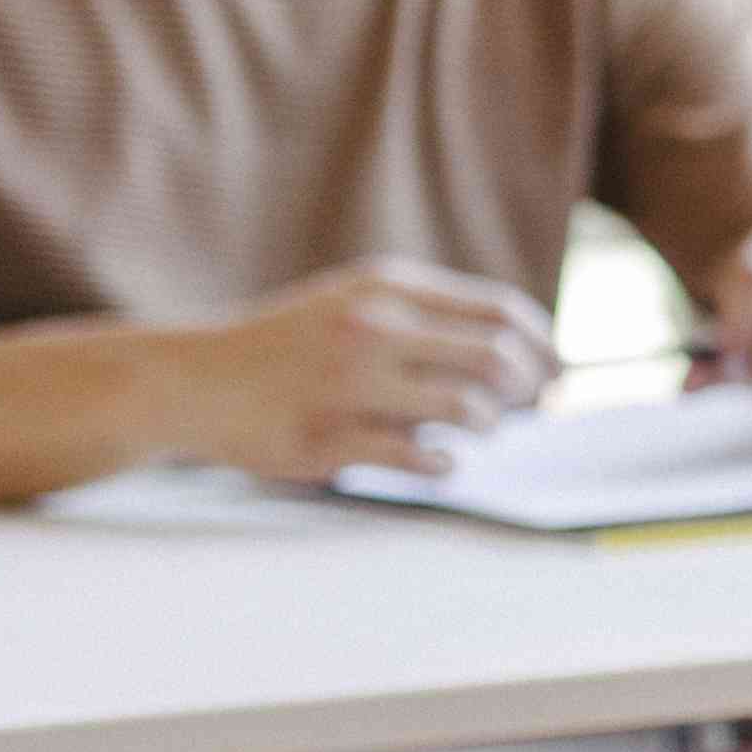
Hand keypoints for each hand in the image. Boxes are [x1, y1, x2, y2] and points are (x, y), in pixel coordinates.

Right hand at [183, 258, 557, 481]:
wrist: (194, 380)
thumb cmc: (293, 347)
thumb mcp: (357, 304)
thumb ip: (429, 319)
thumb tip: (529, 357)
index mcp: (388, 288)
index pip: (501, 312)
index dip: (544, 346)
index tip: (557, 373)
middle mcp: (373, 328)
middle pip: (498, 359)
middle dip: (531, 390)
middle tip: (535, 409)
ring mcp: (350, 383)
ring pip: (468, 409)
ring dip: (488, 426)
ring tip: (475, 430)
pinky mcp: (329, 438)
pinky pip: (419, 457)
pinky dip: (444, 462)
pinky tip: (439, 458)